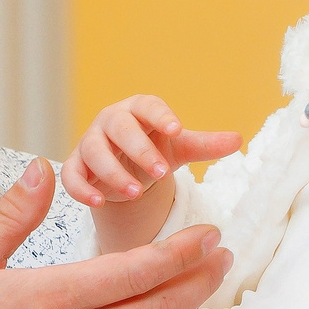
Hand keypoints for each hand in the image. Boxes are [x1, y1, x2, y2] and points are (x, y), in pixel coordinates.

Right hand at [58, 95, 240, 208]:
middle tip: (161, 172)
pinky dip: (81, 188)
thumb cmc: (155, 150)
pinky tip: (98, 202)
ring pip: (93, 151)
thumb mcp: (181, 149)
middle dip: (140, 149)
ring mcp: (90, 142)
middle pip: (119, 127)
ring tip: (137, 193)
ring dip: (114, 172)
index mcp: (139, 110)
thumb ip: (206, 145)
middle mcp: (111, 121)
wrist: (127, 168)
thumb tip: (238, 140)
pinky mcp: (76, 166)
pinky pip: (71, 174)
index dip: (160, 116)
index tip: (177, 129)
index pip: (148, 105)